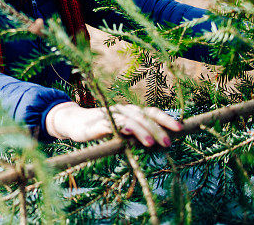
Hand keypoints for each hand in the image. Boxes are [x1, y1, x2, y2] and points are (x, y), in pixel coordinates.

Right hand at [44, 102, 182, 146]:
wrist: (73, 122)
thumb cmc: (101, 128)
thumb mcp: (122, 131)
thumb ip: (137, 134)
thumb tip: (161, 142)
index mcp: (130, 112)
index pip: (151, 112)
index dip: (165, 118)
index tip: (180, 128)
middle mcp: (122, 110)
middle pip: (143, 116)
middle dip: (158, 128)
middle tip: (169, 142)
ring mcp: (110, 115)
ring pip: (130, 120)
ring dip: (142, 130)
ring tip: (152, 144)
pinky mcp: (98, 123)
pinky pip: (112, 123)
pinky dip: (122, 127)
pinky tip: (129, 134)